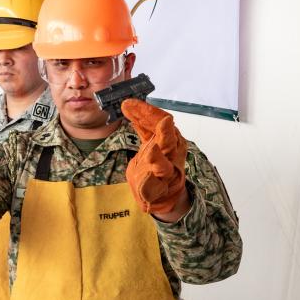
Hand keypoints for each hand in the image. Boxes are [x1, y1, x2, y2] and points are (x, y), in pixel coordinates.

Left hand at [122, 99, 187, 216]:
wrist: (162, 195)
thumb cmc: (157, 164)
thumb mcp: (149, 142)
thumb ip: (142, 125)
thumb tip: (128, 104)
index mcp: (169, 140)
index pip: (159, 122)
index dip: (147, 112)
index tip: (128, 104)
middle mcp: (171, 154)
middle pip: (170, 141)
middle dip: (166, 131)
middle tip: (164, 121)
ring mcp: (166, 172)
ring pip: (165, 164)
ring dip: (158, 158)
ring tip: (151, 151)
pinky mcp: (159, 188)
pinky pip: (155, 186)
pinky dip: (150, 183)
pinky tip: (145, 181)